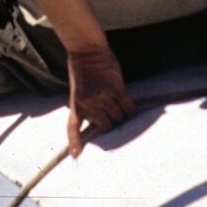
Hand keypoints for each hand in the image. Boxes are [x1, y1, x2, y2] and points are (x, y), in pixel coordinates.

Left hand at [65, 43, 134, 157]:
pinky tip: (133, 109)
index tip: (76, 156)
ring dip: (122, 116)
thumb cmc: (82, 70)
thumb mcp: (78, 92)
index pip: (73, 128)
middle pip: (106, 127)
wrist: (87, 50)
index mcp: (77, 106)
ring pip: (118, 117)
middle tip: (115, 118)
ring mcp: (103, 97)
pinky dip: (131, 110)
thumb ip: (86, 106)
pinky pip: (128, 107)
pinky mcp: (116, 89)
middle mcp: (89, 105)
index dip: (75, 143)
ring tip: (123, 110)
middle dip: (111, 124)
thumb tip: (100, 121)